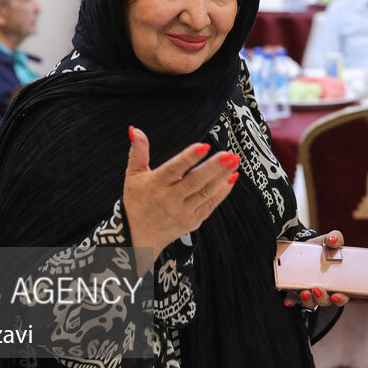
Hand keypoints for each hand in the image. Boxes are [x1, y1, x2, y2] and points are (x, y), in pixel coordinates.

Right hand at [122, 127, 239, 272]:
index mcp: (155, 185)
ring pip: (206, 192)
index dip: (188, 158)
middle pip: (195, 182)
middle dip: (213, 167)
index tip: (203, 146)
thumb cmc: (136, 203)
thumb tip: (136, 130)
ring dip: (222, 177)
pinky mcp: (193, 221)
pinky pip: (211, 204)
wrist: (137, 238)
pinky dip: (222, 191)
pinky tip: (231, 178)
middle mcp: (170, 200)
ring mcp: (183, 212)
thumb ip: (138, 152)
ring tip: (234, 162)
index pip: (173, 170)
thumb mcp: (133, 176)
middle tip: (228, 154)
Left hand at [282, 231, 351, 308]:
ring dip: (308, 300)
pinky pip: (293, 300)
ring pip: (310, 303)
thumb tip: (334, 240)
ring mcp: (309, 293)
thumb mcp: (327, 241)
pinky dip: (291, 301)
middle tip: (318, 290)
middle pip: (325, 301)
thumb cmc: (319, 248)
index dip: (341, 298)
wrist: (302, 248)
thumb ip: (335, 238)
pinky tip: (288, 300)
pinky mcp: (295, 292)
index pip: (342, 296)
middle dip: (322, 298)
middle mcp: (324, 291)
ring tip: (304, 292)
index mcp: (336, 282)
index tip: (337, 295)